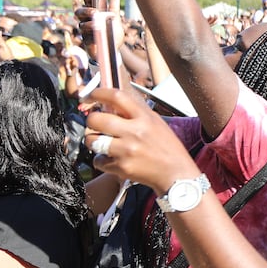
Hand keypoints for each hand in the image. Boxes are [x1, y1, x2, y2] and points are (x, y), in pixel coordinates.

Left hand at [84, 87, 198, 193]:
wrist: (176, 173)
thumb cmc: (167, 148)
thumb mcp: (156, 123)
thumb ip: (136, 112)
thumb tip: (113, 103)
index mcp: (144, 117)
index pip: (116, 97)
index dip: (98, 93)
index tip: (90, 96)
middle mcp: (135, 132)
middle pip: (97, 119)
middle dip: (91, 121)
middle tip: (95, 125)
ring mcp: (127, 150)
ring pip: (93, 141)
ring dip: (93, 142)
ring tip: (103, 144)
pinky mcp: (122, 167)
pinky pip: (98, 161)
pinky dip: (102, 161)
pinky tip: (112, 160)